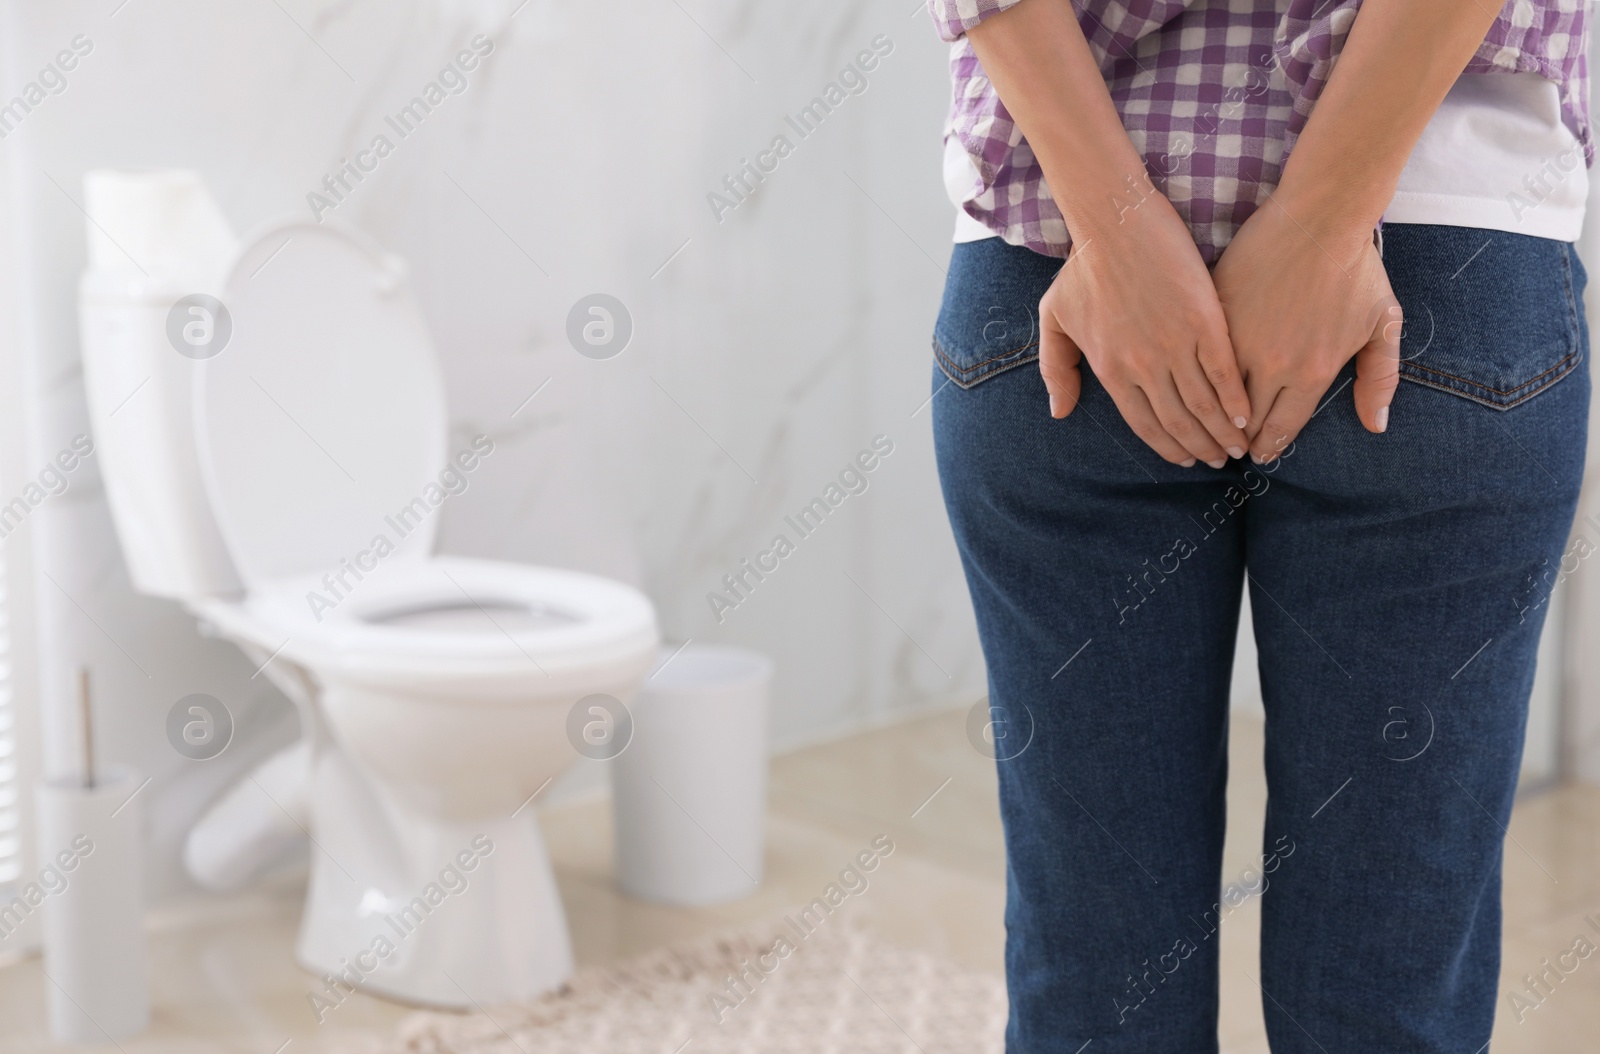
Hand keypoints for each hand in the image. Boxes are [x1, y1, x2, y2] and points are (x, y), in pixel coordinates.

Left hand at [1039, 192, 1251, 467]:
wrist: (1115, 221)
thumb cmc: (1083, 267)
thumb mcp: (1055, 319)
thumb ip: (1056, 368)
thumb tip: (1060, 411)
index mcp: (1111, 370)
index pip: (1143, 424)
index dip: (1167, 446)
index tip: (1185, 458)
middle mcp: (1143, 366)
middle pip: (1178, 422)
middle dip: (1201, 447)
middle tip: (1220, 460)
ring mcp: (1175, 345)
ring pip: (1204, 404)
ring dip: (1223, 431)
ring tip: (1239, 445)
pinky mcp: (1204, 321)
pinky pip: (1224, 372)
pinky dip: (1236, 398)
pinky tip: (1247, 414)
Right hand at [1211, 197, 1400, 461]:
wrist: (1319, 216)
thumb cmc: (1355, 269)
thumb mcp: (1383, 324)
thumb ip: (1380, 378)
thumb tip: (1377, 426)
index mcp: (1311, 372)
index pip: (1282, 428)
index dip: (1269, 446)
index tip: (1260, 454)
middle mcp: (1272, 365)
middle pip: (1245, 419)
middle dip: (1238, 437)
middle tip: (1232, 445)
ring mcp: (1239, 340)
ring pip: (1218, 393)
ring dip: (1214, 411)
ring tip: (1211, 420)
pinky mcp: (1215, 314)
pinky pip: (1203, 356)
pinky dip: (1201, 372)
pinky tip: (1198, 380)